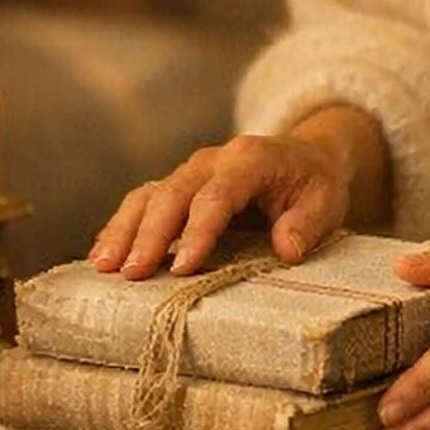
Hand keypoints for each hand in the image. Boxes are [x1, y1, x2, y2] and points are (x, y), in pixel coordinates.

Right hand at [87, 133, 350, 278]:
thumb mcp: (326, 201)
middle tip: (131, 272)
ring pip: (149, 194)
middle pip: (174, 193)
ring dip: (124, 229)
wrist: (304, 156)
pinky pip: (143, 200)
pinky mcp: (177, 186)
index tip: (182, 268)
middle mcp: (213, 160)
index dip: (199, 230)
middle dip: (150, 233)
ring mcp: (190, 171)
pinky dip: (121, 226)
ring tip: (103, 265)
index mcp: (251, 159)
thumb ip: (307, 223)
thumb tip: (287, 249)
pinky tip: (102, 255)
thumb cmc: (313, 184)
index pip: (219, 195)